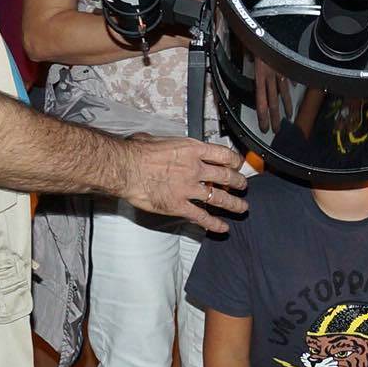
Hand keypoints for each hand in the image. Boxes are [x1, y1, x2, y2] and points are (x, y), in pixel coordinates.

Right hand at [120, 133, 247, 233]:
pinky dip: (213, 224)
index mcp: (192, 150)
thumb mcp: (158, 139)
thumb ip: (169, 145)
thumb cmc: (136, 152)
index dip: (234, 161)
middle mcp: (195, 169)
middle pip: (226, 177)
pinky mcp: (179, 206)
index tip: (237, 164)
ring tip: (241, 207)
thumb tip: (164, 145)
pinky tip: (222, 227)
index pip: (223, 154)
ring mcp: (189, 189)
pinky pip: (201, 217)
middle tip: (242, 185)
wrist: (125, 168)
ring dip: (233, 204)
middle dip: (238, 182)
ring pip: (219, 198)